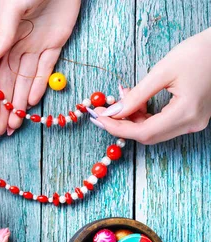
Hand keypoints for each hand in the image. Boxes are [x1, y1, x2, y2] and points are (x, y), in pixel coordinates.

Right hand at [0, 0, 80, 136]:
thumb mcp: (14, 5)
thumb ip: (2, 33)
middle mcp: (13, 43)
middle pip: (5, 81)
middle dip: (2, 107)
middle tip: (0, 131)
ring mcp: (33, 45)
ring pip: (23, 81)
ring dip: (18, 104)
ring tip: (15, 126)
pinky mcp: (54, 43)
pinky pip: (44, 70)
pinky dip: (38, 86)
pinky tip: (32, 103)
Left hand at [94, 28, 210, 144]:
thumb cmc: (198, 52)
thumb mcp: (162, 71)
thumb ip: (136, 95)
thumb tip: (113, 111)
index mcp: (186, 113)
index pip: (143, 131)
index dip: (117, 128)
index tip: (98, 118)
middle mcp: (191, 123)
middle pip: (148, 135)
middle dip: (122, 124)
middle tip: (103, 111)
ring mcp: (194, 122)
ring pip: (154, 131)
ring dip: (133, 120)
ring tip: (121, 99)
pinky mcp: (192, 117)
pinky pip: (163, 124)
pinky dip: (145, 116)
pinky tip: (136, 102)